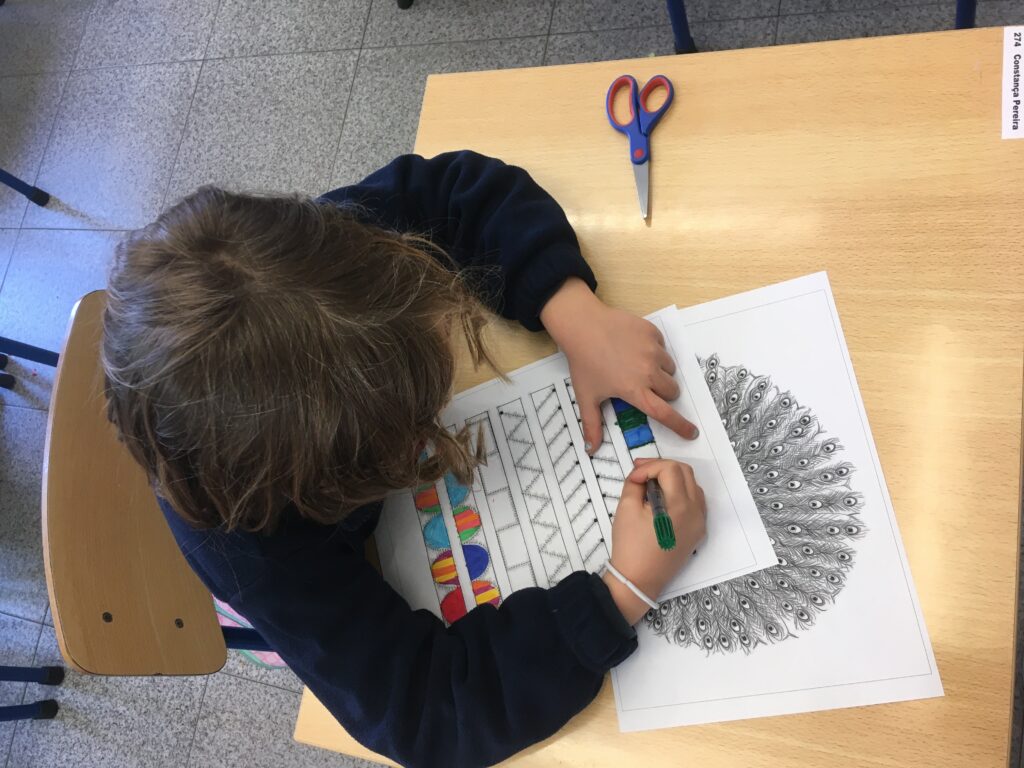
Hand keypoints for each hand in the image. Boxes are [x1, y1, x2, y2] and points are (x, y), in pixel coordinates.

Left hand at [539, 278, 697, 454]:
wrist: (582, 325)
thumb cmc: (583, 362)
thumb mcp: (586, 395)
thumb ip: (592, 425)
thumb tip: (591, 451)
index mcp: (634, 390)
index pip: (665, 414)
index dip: (680, 425)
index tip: (692, 432)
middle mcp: (648, 371)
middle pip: (672, 391)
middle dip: (663, 393)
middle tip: (643, 386)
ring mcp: (652, 350)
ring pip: (670, 368)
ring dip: (660, 371)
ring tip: (637, 365)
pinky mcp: (653, 332)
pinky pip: (663, 347)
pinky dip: (654, 350)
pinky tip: (635, 348)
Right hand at [602, 459, 705, 624]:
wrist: (638, 580)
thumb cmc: (631, 546)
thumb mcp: (626, 509)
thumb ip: (634, 484)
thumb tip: (640, 476)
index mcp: (680, 505)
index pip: (670, 469)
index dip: (649, 467)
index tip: (632, 477)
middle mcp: (696, 512)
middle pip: (685, 473)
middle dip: (661, 468)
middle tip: (640, 472)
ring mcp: (700, 523)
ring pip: (692, 486)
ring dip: (673, 479)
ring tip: (651, 485)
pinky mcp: (697, 532)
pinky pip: (695, 503)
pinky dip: (681, 494)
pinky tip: (663, 500)